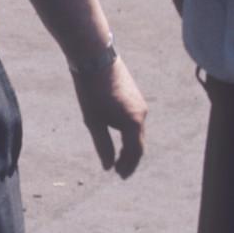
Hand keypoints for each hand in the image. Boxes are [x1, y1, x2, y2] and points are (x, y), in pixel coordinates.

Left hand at [72, 56, 146, 178]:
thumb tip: (108, 166)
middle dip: (130, 158)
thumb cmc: (91, 90)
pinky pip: (135, 119)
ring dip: (129, 144)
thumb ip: (103, 145)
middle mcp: (142, 113)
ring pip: (137, 130)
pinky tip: (118, 133)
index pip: (135, 152)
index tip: (119, 175)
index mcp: (134, 122)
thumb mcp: (93, 121)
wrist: (94, 57)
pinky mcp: (134, 95)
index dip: (128, 166)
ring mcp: (140, 103)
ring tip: (119, 155)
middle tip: (120, 170)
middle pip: (138, 142)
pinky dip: (129, 131)